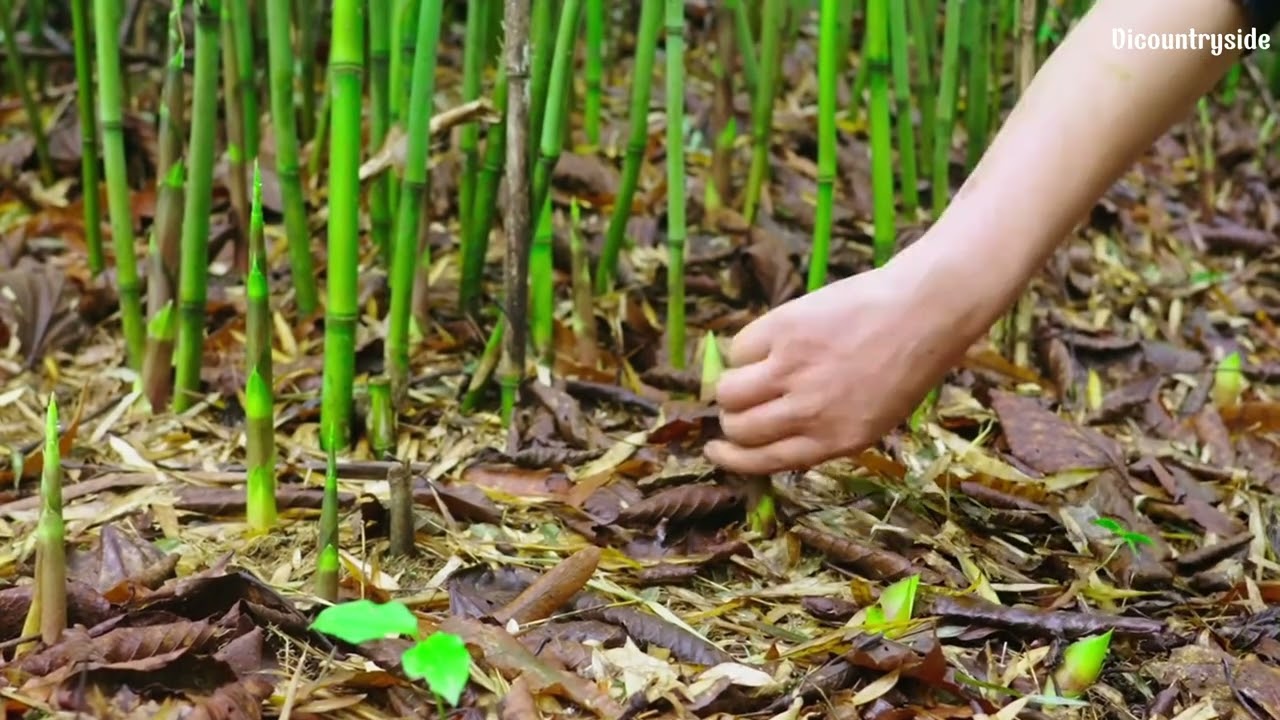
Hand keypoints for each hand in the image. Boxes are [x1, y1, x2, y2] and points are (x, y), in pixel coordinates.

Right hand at [703, 259, 976, 473]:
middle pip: (739, 428)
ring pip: (728, 391)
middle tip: (733, 407)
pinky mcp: (782, 330)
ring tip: (745, 374)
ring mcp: (792, 369)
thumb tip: (769, 434)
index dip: (730, 459)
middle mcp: (808, 411)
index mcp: (833, 440)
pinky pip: (739, 348)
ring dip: (728, 387)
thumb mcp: (872, 418)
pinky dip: (745, 349)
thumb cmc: (904, 364)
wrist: (923, 311)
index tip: (715, 451)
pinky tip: (766, 342)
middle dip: (729, 421)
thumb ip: (823, 432)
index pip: (762, 462)